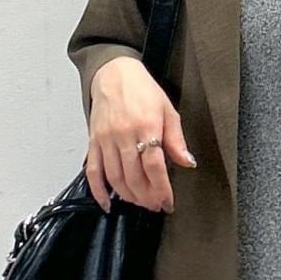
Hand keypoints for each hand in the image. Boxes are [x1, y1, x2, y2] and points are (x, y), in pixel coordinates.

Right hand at [87, 56, 195, 213]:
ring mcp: (106, 139)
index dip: (162, 189)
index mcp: (146, 126)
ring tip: (140, 203)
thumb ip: (176, 139)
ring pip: (116, 178)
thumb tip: (187, 163)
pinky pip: (93, 171)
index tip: (167, 202)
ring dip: (129, 196)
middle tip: (155, 205)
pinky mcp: (93, 141)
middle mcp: (124, 135)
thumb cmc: (143, 91)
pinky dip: (98, 191)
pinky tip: (107, 204)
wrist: (114, 73)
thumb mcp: (168, 110)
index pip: (154, 167)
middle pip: (135, 177)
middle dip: (147, 197)